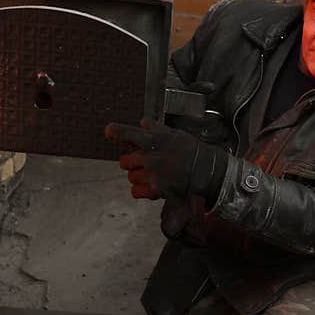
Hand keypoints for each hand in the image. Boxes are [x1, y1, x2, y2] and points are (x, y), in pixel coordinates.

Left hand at [104, 119, 226, 200]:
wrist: (206, 170)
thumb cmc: (191, 150)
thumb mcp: (174, 134)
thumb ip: (156, 128)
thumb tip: (143, 122)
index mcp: (153, 140)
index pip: (126, 133)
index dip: (114, 132)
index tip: (109, 132)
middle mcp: (150, 156)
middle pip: (124, 161)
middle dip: (131, 163)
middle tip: (143, 163)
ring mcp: (152, 173)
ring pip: (131, 177)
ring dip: (138, 177)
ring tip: (153, 175)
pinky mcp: (155, 189)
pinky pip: (135, 191)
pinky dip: (141, 190)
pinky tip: (152, 186)